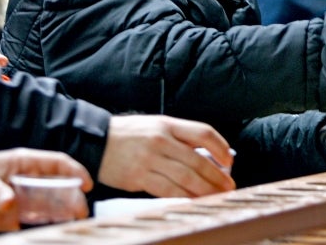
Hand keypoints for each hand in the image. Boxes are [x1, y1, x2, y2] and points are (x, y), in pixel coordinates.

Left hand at [0, 148, 91, 232]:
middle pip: (61, 185)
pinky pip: (42, 218)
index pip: (58, 163)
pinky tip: (60, 228)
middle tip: (80, 212)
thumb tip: (10, 204)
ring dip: (66, 211)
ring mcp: (29, 196)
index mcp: (26, 162)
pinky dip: (52, 222)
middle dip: (74, 197)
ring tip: (76, 221)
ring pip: (55, 203)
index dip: (75, 171)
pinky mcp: (22, 213)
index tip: (86, 184)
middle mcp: (32, 178)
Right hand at [98, 115, 234, 197]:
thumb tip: (208, 155)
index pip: (203, 133)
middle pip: (198, 160)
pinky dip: (185, 197)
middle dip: (217, 176)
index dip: (221, 147)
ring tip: (217, 195)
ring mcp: (150, 159)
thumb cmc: (129, 135)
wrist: (96, 141)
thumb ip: (180, 137)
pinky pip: (168, 190)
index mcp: (168, 124)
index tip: (229, 160)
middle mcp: (161, 140)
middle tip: (229, 185)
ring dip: (206, 189)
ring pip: (186, 178)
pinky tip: (194, 200)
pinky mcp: (139, 177)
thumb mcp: (156, 126)